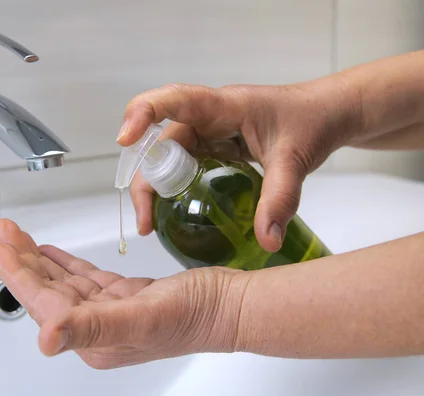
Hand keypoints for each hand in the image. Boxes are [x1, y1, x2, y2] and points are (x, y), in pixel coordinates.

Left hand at [0, 219, 249, 368]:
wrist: (230, 305)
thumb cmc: (195, 315)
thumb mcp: (142, 318)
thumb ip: (92, 328)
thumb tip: (47, 340)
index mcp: (94, 338)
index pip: (45, 304)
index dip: (18, 275)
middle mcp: (98, 329)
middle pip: (49, 291)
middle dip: (22, 261)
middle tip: (4, 233)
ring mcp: (111, 311)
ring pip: (64, 282)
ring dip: (39, 259)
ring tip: (19, 237)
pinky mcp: (125, 296)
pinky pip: (85, 277)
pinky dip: (66, 263)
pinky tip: (51, 253)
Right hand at [118, 81, 361, 251]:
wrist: (326, 115)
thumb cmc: (311, 121)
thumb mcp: (295, 160)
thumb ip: (281, 199)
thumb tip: (266, 240)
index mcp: (221, 106)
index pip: (173, 99)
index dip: (142, 113)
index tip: (124, 140)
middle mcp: (207, 117)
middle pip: (161, 143)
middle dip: (146, 180)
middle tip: (147, 222)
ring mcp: (209, 133)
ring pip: (169, 157)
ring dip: (156, 188)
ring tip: (153, 224)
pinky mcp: (214, 148)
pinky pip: (184, 166)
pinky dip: (175, 188)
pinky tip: (175, 213)